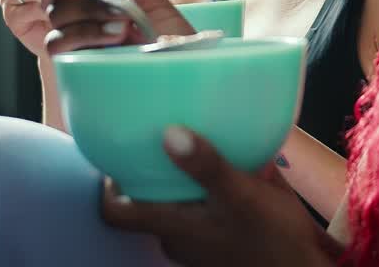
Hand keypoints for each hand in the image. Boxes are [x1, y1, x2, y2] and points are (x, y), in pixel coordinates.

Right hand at [39, 0, 195, 55]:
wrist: (191, 64)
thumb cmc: (173, 34)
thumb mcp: (146, 1)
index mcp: (93, 7)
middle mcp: (82, 28)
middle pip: (53, 9)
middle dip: (84, 5)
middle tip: (120, 10)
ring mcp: (82, 53)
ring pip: (56, 34)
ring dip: (86, 24)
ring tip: (123, 27)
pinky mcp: (82, 73)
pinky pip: (63, 55)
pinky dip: (87, 39)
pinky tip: (117, 38)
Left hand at [101, 127, 341, 266]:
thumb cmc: (273, 237)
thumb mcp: (244, 195)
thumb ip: (207, 166)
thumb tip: (168, 133)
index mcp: (172, 227)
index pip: (113, 212)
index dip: (106, 185)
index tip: (115, 153)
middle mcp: (177, 239)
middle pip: (143, 204)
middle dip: (147, 172)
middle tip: (157, 136)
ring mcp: (196, 245)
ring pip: (172, 207)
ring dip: (177, 181)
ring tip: (192, 147)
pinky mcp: (217, 243)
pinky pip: (197, 213)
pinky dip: (200, 193)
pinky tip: (224, 170)